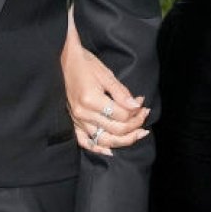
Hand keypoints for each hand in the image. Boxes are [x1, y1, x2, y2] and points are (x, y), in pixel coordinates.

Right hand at [62, 35, 147, 155]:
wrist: (65, 60)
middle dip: (135, 125)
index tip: (143, 103)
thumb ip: (122, 93)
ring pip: (104, 140)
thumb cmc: (86, 64)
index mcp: (91, 100)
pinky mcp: (73, 121)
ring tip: (138, 134)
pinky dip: (97, 149)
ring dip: (124, 140)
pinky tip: (110, 151)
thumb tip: (137, 106)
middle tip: (144, 115)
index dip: (136, 112)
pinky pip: (85, 141)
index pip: (121, 116)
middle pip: (115, 130)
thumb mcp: (107, 74)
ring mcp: (77, 119)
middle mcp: (83, 113)